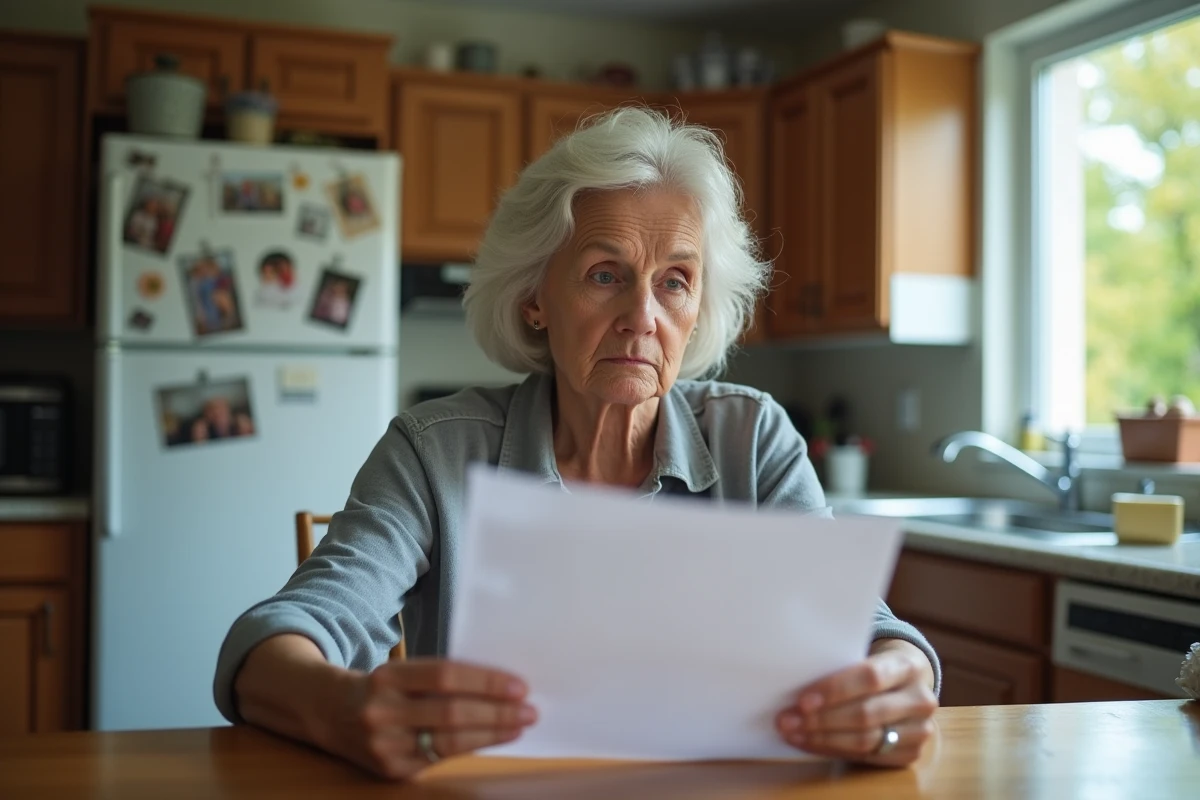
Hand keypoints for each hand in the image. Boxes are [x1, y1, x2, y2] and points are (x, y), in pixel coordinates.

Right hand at [324, 659, 536, 780]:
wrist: (326, 713)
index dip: (485, 681)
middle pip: (451, 712)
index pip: (445, 676)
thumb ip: (439, 677)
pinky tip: (494, 739)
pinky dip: (472, 748)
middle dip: (497, 712)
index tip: (519, 685)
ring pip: (449, 741)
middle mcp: (383, 711)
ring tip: (520, 725)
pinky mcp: (391, 770)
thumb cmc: (379, 687)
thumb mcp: (399, 670)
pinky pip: (440, 758)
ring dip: (491, 733)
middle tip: (529, 709)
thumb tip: (498, 685)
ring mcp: (385, 745)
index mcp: (388, 676)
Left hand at [775, 640, 937, 766]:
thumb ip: (840, 663)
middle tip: (787, 720)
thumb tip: (793, 678)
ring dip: (822, 738)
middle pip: (866, 714)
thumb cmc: (875, 665)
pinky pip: (866, 757)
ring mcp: (920, 730)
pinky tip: (810, 743)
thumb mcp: (867, 653)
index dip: (835, 690)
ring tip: (793, 733)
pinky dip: (833, 750)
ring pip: (865, 740)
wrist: (908, 682)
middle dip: (821, 719)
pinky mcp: (911, 753)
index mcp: (908, 665)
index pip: (870, 677)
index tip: (802, 700)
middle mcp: (920, 699)